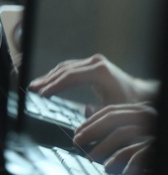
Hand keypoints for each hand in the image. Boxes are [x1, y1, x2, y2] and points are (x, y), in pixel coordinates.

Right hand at [30, 54, 154, 105]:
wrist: (141, 94)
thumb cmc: (130, 104)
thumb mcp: (114, 110)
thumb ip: (97, 112)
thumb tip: (82, 112)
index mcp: (100, 72)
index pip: (69, 76)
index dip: (53, 85)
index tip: (41, 94)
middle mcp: (96, 63)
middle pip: (64, 70)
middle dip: (47, 80)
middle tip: (32, 88)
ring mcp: (94, 62)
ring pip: (65, 67)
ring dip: (50, 77)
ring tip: (35, 85)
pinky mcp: (92, 64)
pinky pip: (70, 68)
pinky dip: (58, 76)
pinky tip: (48, 82)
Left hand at [76, 102, 156, 174]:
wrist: (167, 155)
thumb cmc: (154, 141)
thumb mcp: (135, 129)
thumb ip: (113, 120)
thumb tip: (87, 108)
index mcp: (141, 110)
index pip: (111, 111)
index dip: (91, 121)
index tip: (77, 132)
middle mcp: (148, 116)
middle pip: (113, 119)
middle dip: (92, 131)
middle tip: (77, 143)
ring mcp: (154, 130)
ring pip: (123, 134)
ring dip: (104, 147)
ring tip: (92, 158)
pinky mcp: (158, 145)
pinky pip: (139, 152)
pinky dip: (127, 162)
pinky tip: (119, 172)